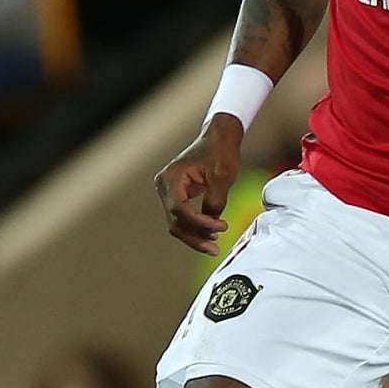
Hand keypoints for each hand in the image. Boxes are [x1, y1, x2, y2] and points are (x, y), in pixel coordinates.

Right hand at [154, 118, 245, 252]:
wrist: (219, 138)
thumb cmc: (221, 152)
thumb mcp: (223, 176)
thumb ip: (216, 200)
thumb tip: (211, 221)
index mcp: (172, 177)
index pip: (180, 209)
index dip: (199, 223)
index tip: (221, 227)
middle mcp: (164, 184)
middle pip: (175, 220)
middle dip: (195, 236)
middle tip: (215, 248)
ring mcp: (167, 190)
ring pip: (176, 222)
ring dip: (194, 235)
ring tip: (213, 246)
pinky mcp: (175, 194)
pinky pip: (181, 216)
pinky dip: (193, 227)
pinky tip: (209, 235)